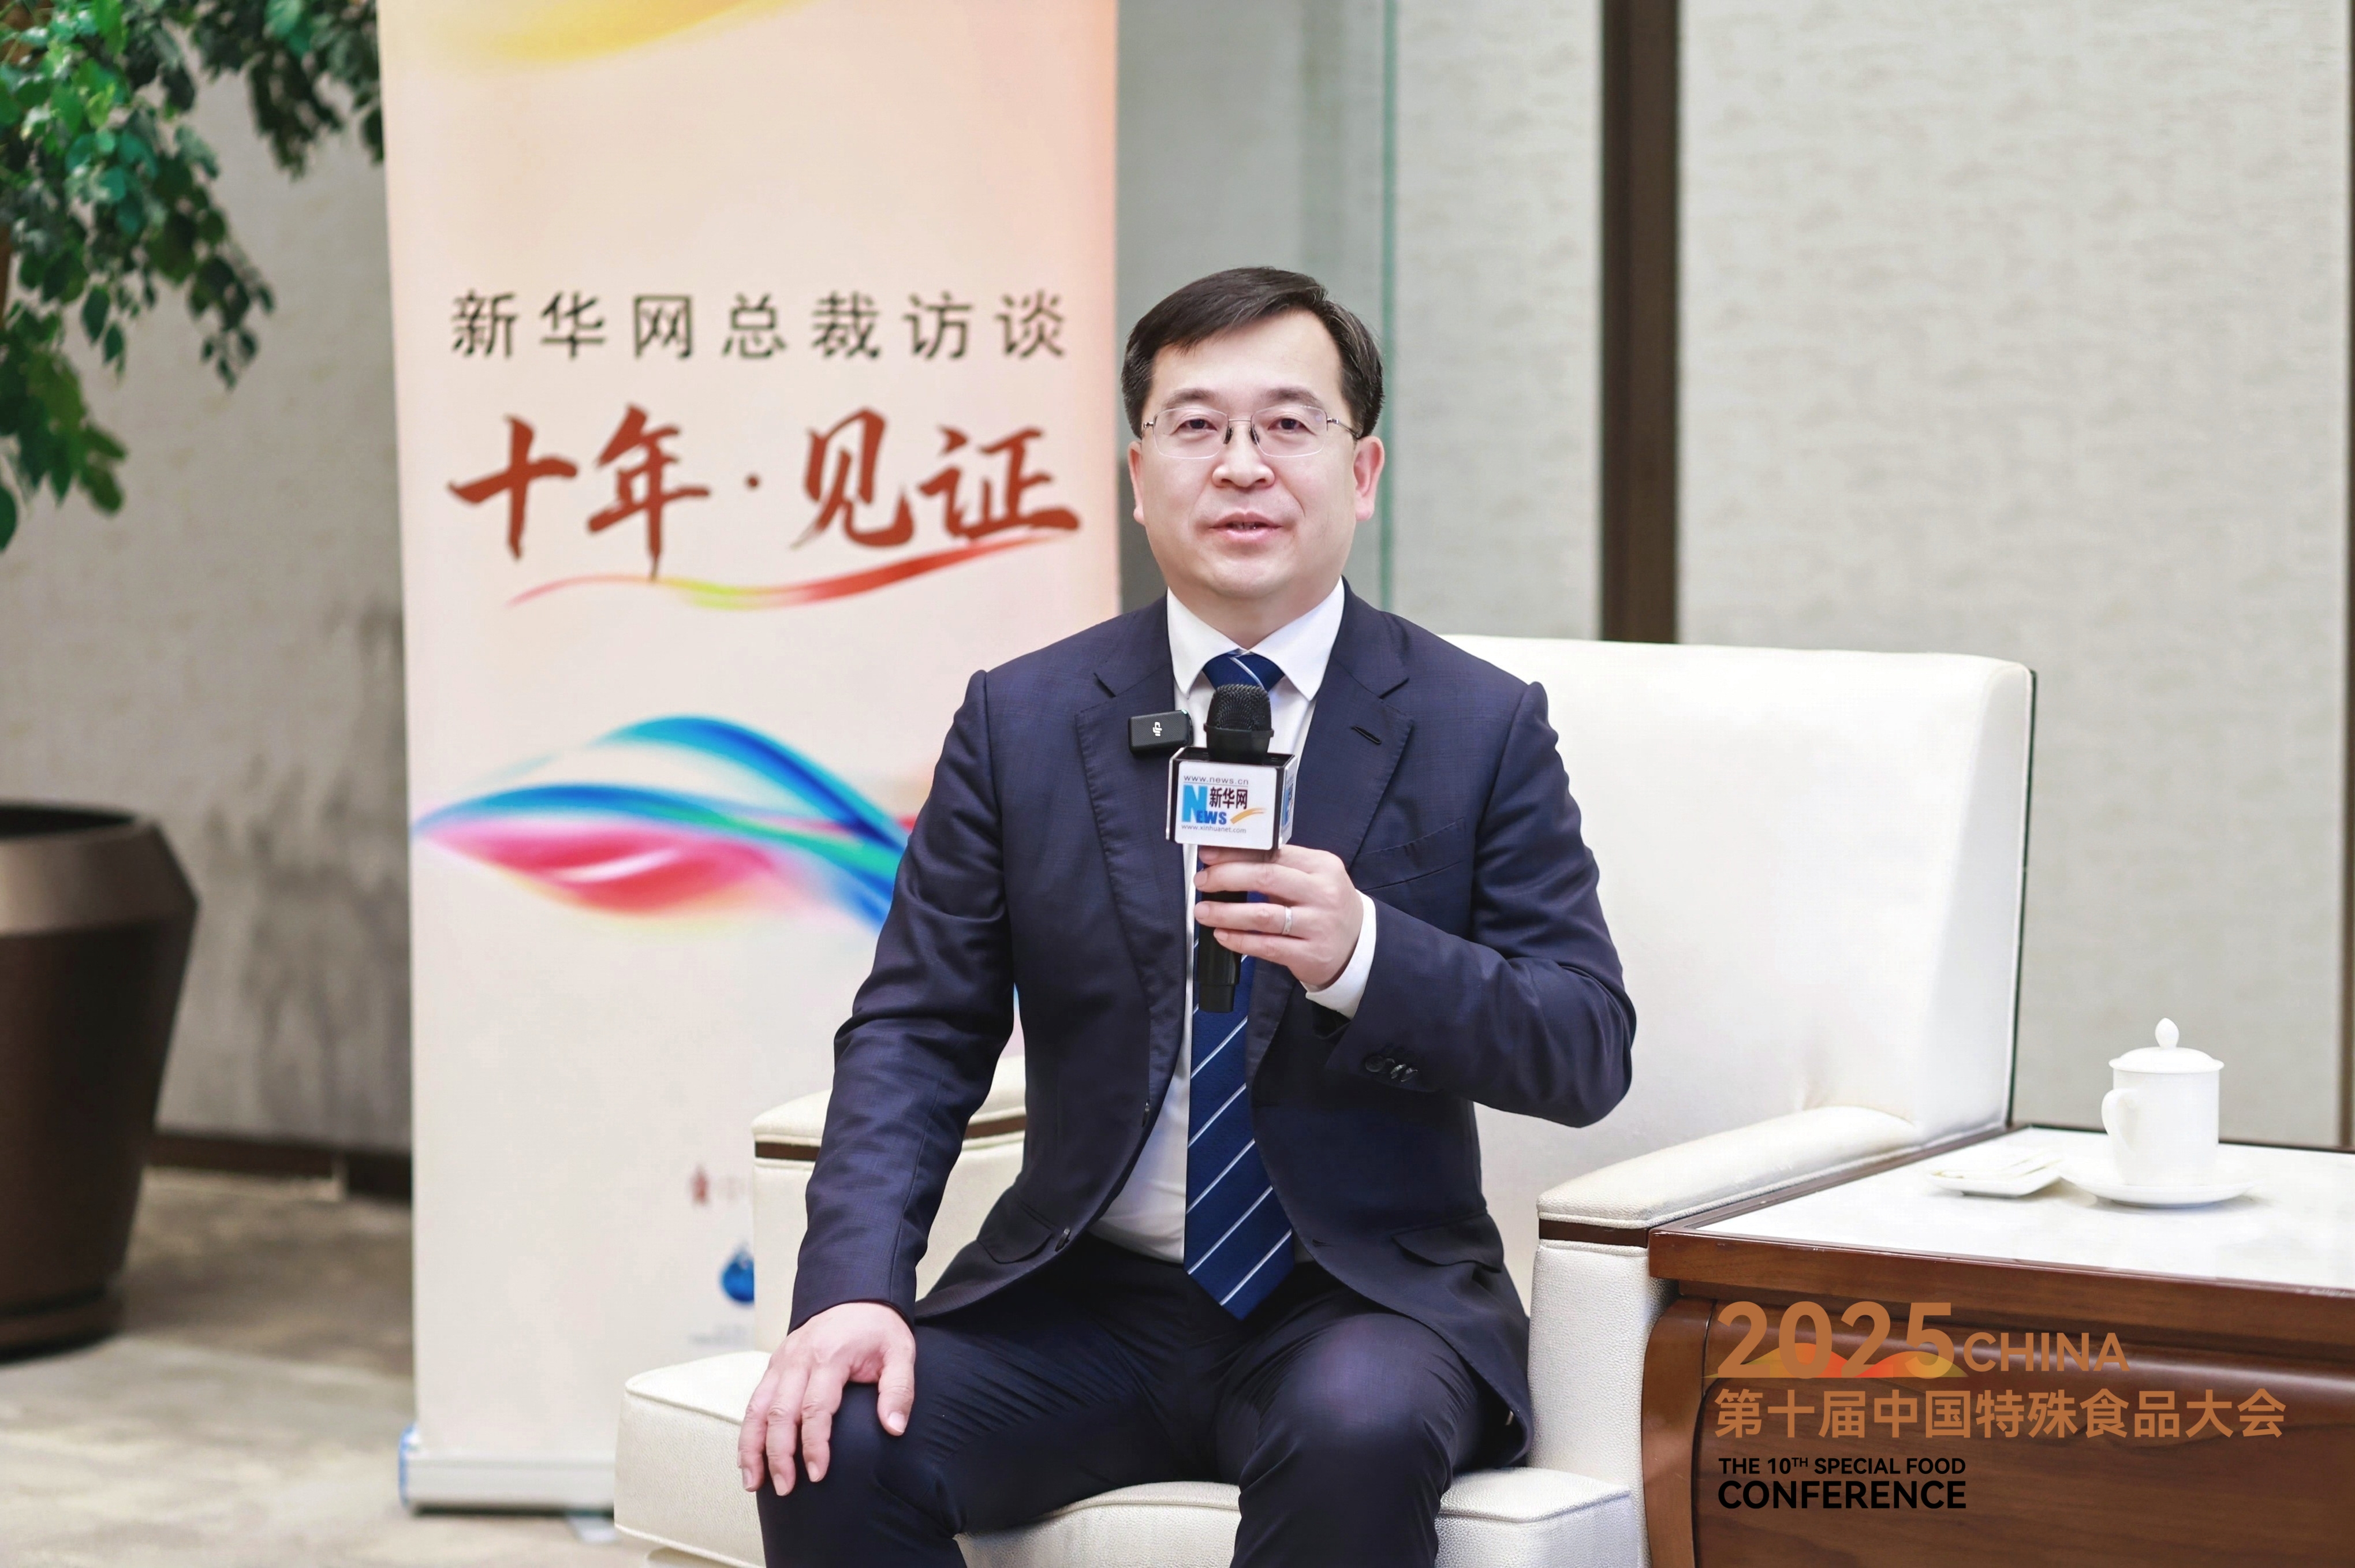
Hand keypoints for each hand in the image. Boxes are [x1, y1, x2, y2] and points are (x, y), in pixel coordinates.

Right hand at [737, 1301, 914, 1494]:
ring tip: (753, 1483)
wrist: (856, 1296)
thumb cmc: (878, 1329)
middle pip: (780, 1412)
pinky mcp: (774, 1365)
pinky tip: (747, 1458)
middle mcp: (799, 1358)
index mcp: (830, 1356)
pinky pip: (754, 1401)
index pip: (815, 1408)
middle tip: (786, 1488)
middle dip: (778, 1455)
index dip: (814, 1444)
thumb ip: (899, 1390)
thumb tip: (894, 1428)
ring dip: (752, 1448)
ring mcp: (782, 1361)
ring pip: (757, 1408)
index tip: (817, 1474)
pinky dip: (748, 1431)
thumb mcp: (900, 1353)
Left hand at [1194, 844, 1362, 991]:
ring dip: (1226, 912)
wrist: (1358, 946)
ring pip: (1263, 915)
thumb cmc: (1326, 906)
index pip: (1273, 853)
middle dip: (1227, 878)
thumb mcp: (1314, 878)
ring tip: (1203, 911)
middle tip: (1203, 881)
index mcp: (1321, 866)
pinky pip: (1267, 946)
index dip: (1236, 853)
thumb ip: (1280, 867)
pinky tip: (1222, 935)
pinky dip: (1240, 940)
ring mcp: (1318, 925)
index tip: (1209, 856)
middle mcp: (1322, 893)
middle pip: (1266, 878)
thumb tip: (1228, 860)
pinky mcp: (1310, 954)